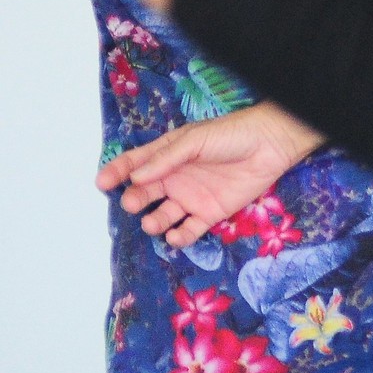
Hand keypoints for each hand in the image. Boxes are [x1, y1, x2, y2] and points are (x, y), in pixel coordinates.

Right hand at [95, 103, 322, 248]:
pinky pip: (189, 230)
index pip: (136, 165)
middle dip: (134, 200)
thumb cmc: (232, 134)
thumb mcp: (195, 140)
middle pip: (145, 193)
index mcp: (168, 155)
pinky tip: (177, 235)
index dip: (117, 173)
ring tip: (153, 222)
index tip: (102, 183)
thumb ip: (166, 158)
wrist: (270, 145)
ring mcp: (192, 197)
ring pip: (163, 216)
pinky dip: (180, 237)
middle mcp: (176, 178)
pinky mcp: (211, 213)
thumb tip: (136, 177)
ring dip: (154, 222)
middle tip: (133, 203)